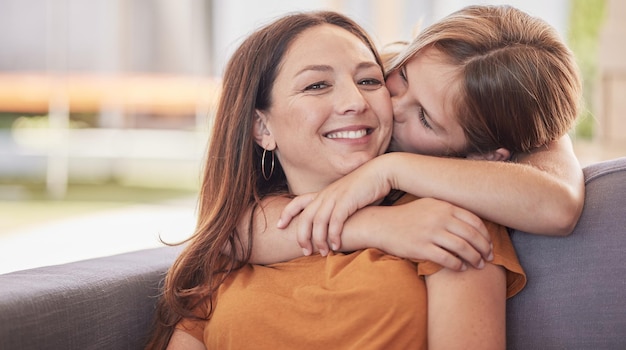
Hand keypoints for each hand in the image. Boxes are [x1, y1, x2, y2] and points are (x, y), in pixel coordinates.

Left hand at [277, 157, 392, 254]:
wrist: (381, 172)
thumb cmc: (365, 188)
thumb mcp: (345, 197)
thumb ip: (336, 208)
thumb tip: (333, 225)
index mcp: (323, 193)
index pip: (298, 201)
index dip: (286, 213)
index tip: (279, 226)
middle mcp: (326, 195)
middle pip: (305, 217)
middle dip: (302, 236)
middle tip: (305, 251)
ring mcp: (336, 197)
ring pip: (318, 222)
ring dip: (319, 240)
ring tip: (323, 253)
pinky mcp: (347, 201)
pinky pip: (335, 222)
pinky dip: (334, 235)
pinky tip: (337, 246)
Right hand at [365, 198, 492, 270]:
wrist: (381, 225)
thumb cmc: (407, 217)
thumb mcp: (429, 205)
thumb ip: (449, 210)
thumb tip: (472, 223)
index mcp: (443, 206)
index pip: (474, 221)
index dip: (486, 235)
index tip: (489, 244)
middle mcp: (439, 218)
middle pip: (471, 235)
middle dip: (484, 248)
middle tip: (489, 258)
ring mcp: (430, 233)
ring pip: (462, 248)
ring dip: (474, 258)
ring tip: (478, 265)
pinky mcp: (421, 247)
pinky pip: (447, 258)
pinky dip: (458, 265)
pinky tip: (461, 268)